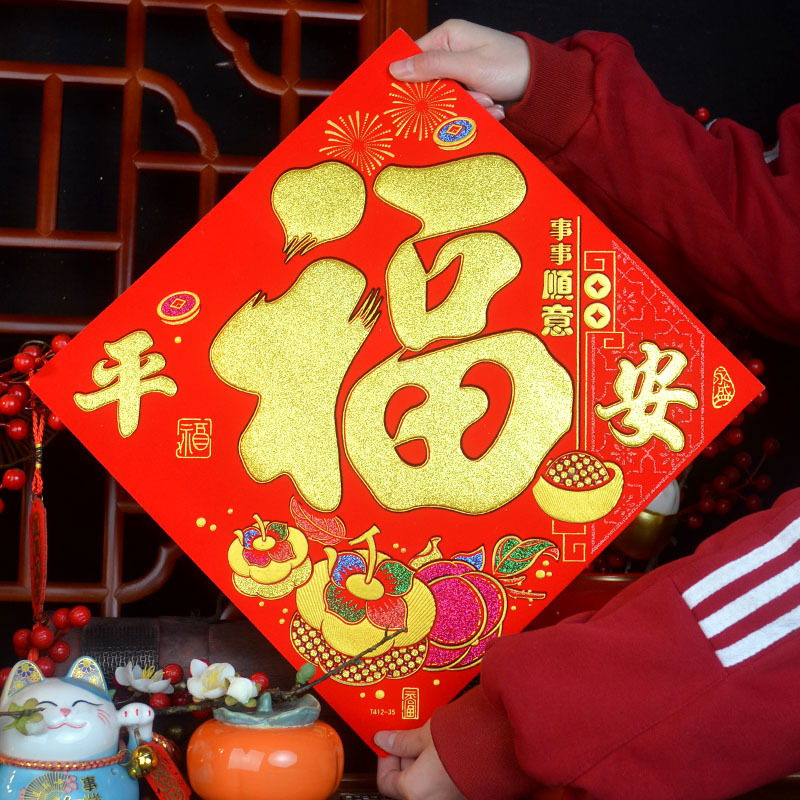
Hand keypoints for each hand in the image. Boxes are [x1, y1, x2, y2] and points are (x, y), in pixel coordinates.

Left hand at [375, 721, 466, 799]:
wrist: (500, 744)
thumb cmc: (464, 741)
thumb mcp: (425, 734)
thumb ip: (401, 741)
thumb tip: (384, 740)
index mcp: (414, 791)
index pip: (386, 782)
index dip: (386, 758)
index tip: (390, 742)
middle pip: (406, 784)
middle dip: (406, 759)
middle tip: (410, 737)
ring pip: (424, 784)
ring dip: (422, 764)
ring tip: (430, 739)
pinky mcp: (464, 796)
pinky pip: (442, 785)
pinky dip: (438, 770)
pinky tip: (445, 749)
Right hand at [389, 19, 530, 119]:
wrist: (543, 84)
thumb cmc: (511, 66)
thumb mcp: (469, 66)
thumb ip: (432, 66)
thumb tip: (395, 68)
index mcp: (447, 37)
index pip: (413, 58)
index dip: (408, 79)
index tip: (405, 100)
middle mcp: (451, 53)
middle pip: (429, 83)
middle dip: (448, 98)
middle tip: (473, 97)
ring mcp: (461, 73)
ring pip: (446, 99)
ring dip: (467, 107)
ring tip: (490, 100)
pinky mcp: (470, 90)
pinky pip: (462, 106)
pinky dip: (477, 111)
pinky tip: (495, 108)